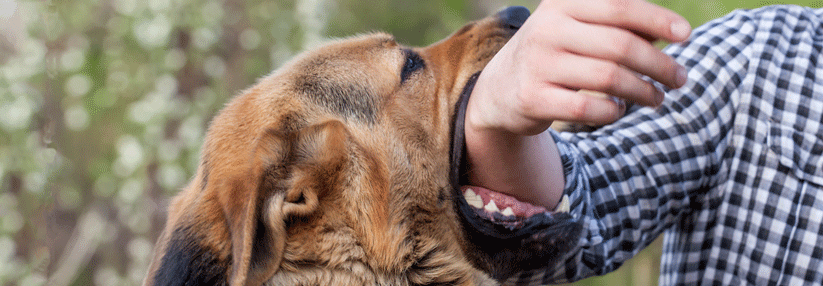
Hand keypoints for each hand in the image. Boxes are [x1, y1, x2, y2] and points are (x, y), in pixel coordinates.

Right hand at [465, 0, 690, 207]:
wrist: (499, 89)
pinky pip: (588, 108)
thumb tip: (672, 31)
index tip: (686, 35)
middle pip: (620, 46)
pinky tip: (619, 110)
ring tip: (657, 98)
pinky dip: (613, 112)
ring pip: (609, 78)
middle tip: (680, 78)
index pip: (619, 6)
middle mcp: (547, 29)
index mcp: (562, 4)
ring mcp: (538, 64)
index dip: (658, 19)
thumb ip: (620, 26)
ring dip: (643, 92)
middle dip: (659, 64)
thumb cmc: (555, 54)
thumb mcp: (579, 29)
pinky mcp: (532, 98)